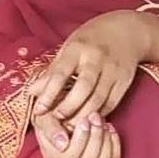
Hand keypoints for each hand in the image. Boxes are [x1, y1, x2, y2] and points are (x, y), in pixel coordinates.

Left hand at [28, 10, 146, 124]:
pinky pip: (111, 102)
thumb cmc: (90, 40)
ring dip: (83, 115)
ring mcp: (112, 69)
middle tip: (57, 120)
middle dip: (68, 108)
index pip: (60, 73)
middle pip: (83, 89)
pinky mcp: (125, 80)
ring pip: (98, 99)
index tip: (39, 110)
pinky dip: (99, 114)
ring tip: (70, 126)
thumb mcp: (69, 48)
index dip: (48, 94)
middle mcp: (96, 58)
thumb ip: (52, 71)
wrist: (126, 31)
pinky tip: (88, 120)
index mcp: (77, 48)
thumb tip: (32, 92)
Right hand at [32, 108, 120, 157]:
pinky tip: (109, 128)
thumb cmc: (51, 112)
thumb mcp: (45, 115)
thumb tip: (62, 144)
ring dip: (105, 140)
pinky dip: (114, 143)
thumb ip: (50, 128)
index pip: (69, 155)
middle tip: (95, 116)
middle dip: (95, 136)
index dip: (81, 139)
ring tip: (102, 121)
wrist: (61, 109)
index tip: (84, 119)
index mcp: (52, 155)